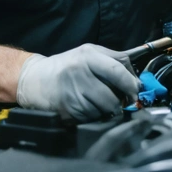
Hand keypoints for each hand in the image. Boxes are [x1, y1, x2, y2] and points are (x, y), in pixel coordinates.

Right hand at [16, 43, 140, 121]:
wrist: (35, 79)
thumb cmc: (67, 67)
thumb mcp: (88, 53)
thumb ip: (113, 60)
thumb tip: (136, 78)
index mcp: (88, 55)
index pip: (118, 71)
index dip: (131, 84)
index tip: (136, 91)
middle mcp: (79, 72)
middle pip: (113, 96)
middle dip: (120, 102)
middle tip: (120, 101)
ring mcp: (72, 92)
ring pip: (103, 110)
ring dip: (106, 110)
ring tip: (98, 102)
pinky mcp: (67, 108)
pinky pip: (91, 117)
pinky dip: (94, 115)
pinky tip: (86, 107)